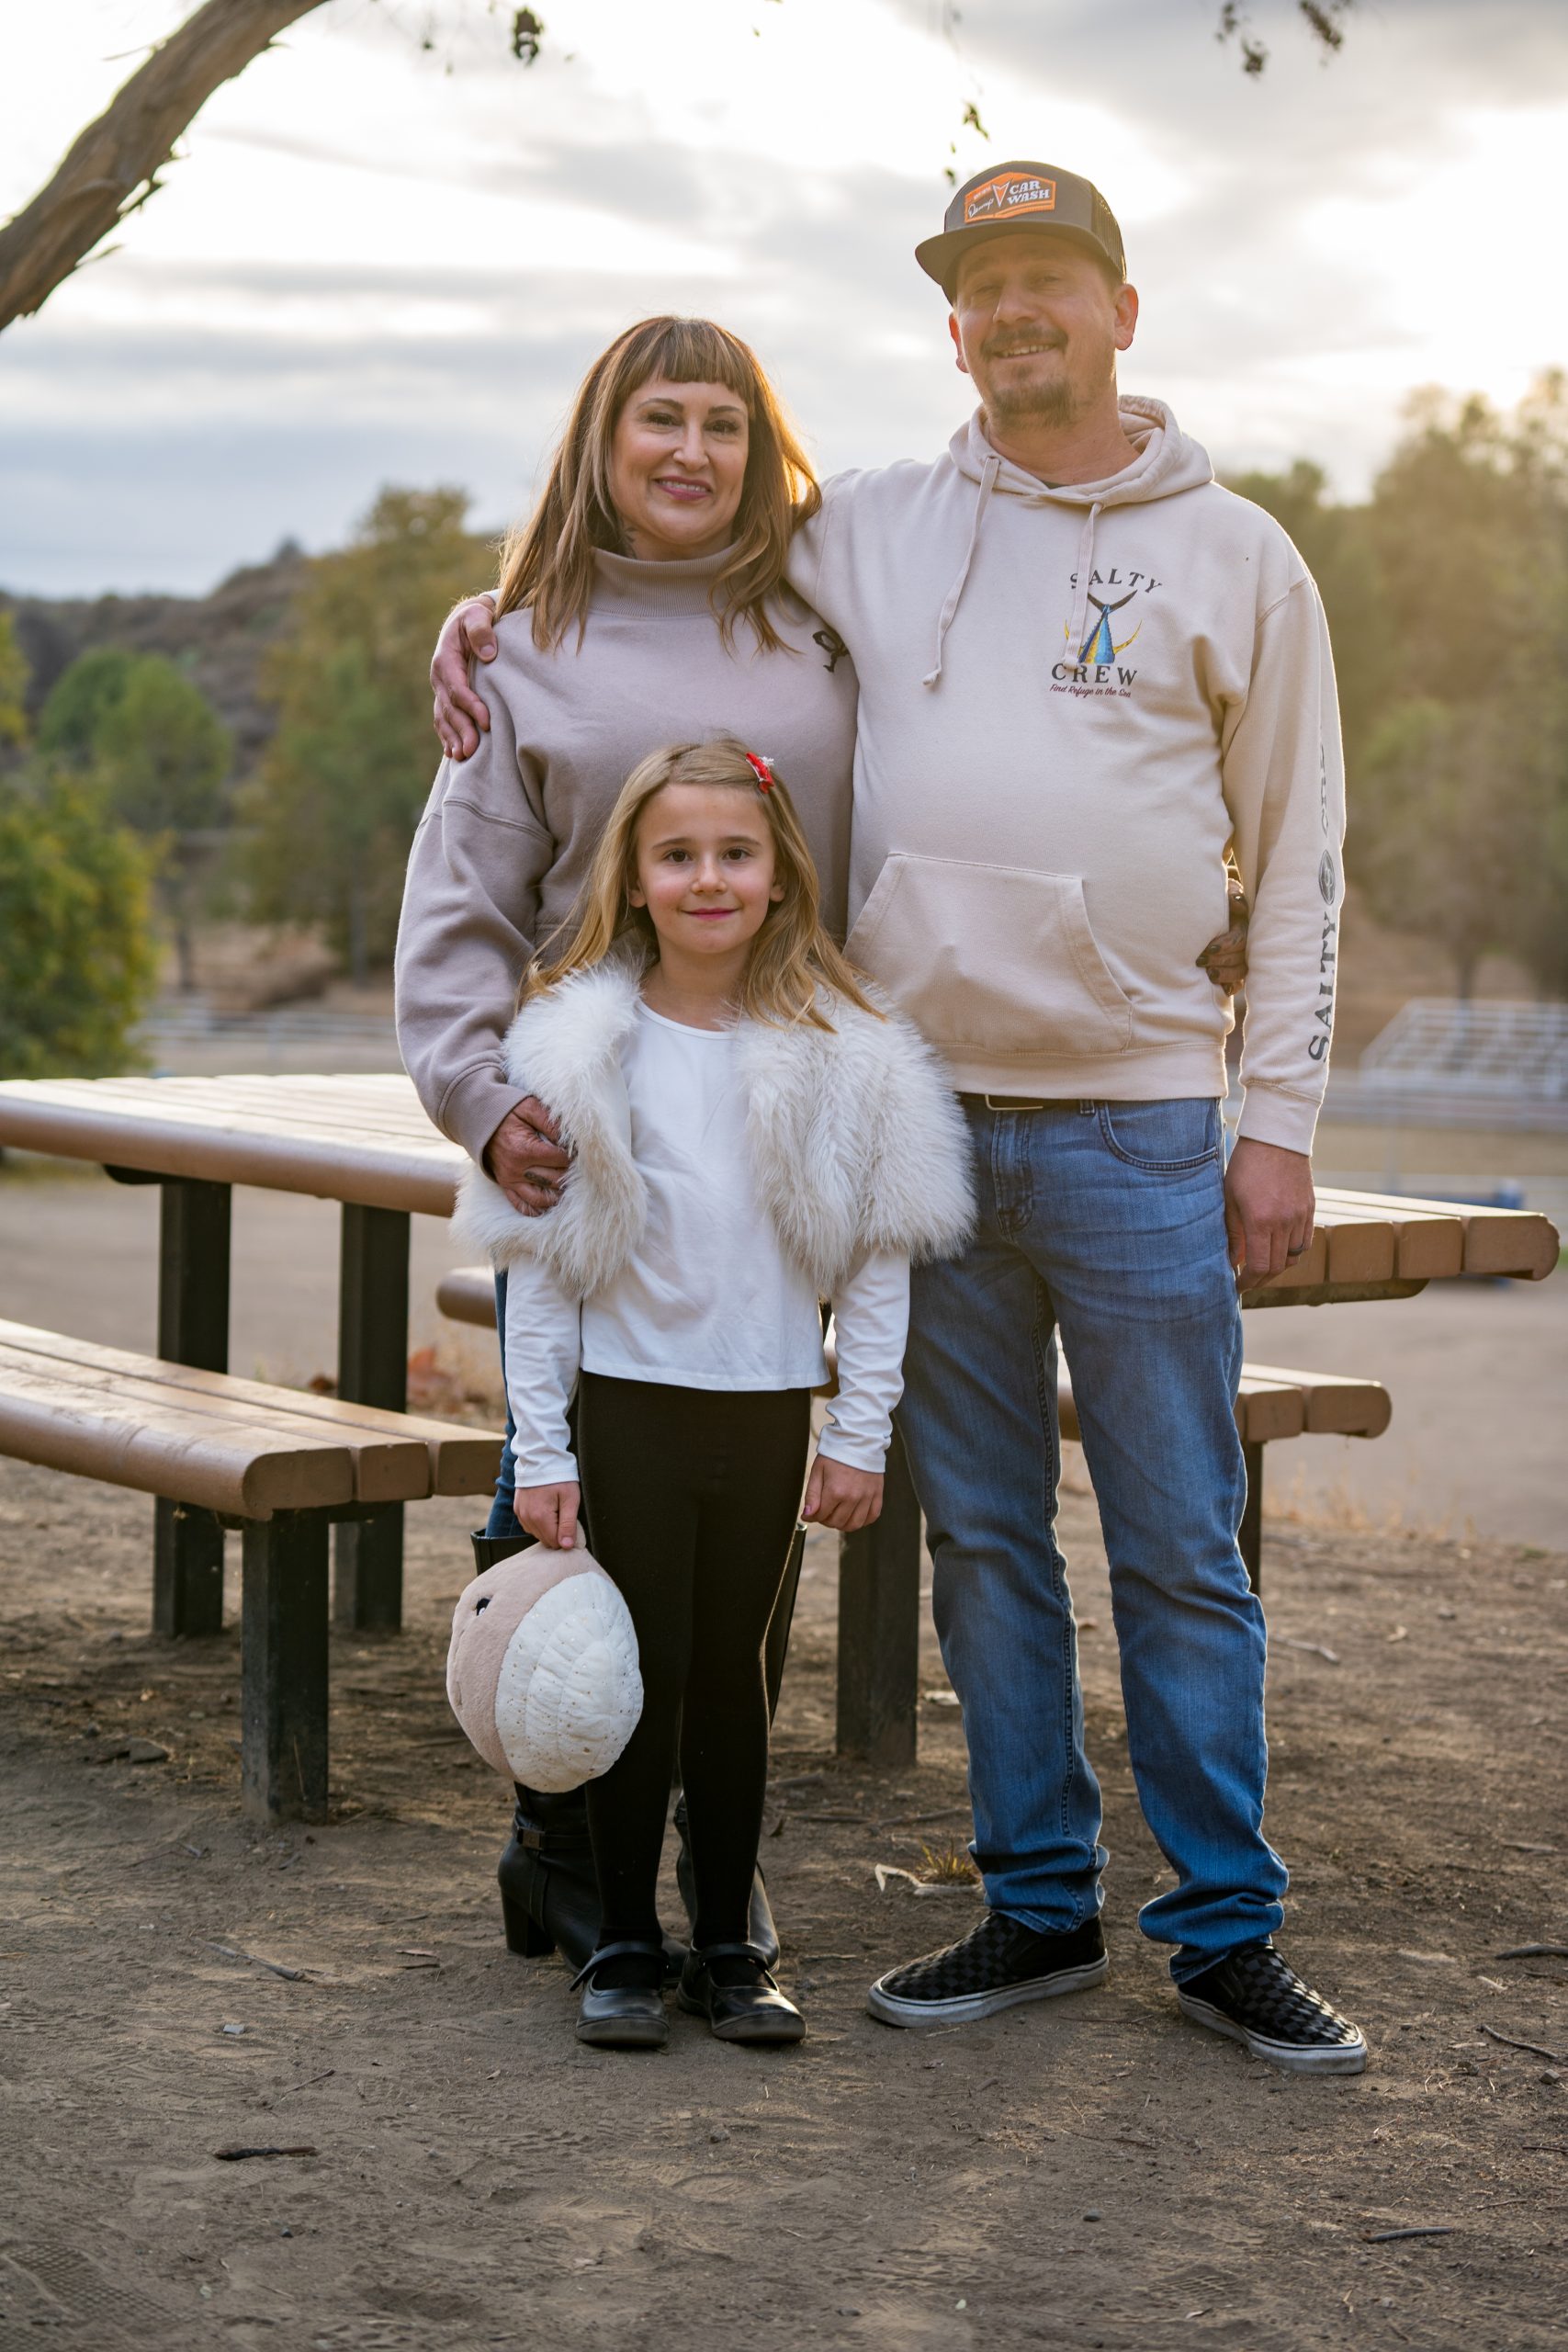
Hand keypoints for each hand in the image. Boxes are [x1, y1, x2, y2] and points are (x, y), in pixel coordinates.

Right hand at [432, 594, 498, 758]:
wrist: (467, 620)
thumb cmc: (476, 617)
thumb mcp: (478, 615)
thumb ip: (482, 631)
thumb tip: (488, 654)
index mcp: (445, 659)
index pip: (457, 687)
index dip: (471, 705)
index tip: (487, 720)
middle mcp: (439, 677)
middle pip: (449, 709)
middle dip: (461, 730)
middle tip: (473, 750)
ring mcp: (441, 689)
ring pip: (444, 718)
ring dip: (452, 738)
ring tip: (462, 757)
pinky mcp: (446, 696)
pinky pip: (443, 720)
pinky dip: (447, 737)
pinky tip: (453, 754)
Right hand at [485, 1097, 570, 1215]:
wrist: (479, 1120)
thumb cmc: (507, 1112)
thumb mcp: (529, 1108)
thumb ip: (550, 1121)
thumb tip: (571, 1137)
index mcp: (525, 1150)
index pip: (560, 1159)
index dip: (573, 1155)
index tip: (579, 1151)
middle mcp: (517, 1169)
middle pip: (554, 1180)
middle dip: (569, 1175)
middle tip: (578, 1169)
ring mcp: (510, 1180)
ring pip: (541, 1199)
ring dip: (558, 1195)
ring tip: (568, 1186)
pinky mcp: (505, 1185)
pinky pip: (522, 1206)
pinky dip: (537, 1209)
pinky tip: (549, 1204)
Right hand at [515, 1481, 579, 1549]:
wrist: (541, 1459)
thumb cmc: (559, 1478)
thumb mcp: (570, 1500)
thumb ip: (568, 1525)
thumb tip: (566, 1546)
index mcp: (541, 1517)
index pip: (555, 1543)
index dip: (566, 1536)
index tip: (571, 1522)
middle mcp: (527, 1518)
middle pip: (545, 1540)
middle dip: (556, 1531)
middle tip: (563, 1512)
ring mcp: (520, 1514)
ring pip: (537, 1533)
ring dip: (547, 1527)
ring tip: (554, 1508)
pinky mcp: (518, 1509)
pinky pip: (529, 1525)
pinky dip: (538, 1521)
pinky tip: (545, 1508)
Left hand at [802, 1454, 883, 1532]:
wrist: (859, 1440)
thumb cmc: (836, 1454)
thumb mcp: (818, 1471)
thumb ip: (812, 1495)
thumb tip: (807, 1516)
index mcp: (835, 1491)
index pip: (821, 1516)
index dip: (813, 1516)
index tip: (811, 1513)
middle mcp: (852, 1497)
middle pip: (837, 1522)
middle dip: (826, 1520)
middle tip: (824, 1511)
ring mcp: (867, 1497)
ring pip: (854, 1524)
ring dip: (843, 1524)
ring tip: (838, 1514)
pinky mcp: (877, 1494)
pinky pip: (872, 1517)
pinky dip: (862, 1520)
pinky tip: (854, 1513)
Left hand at [1196, 889, 1249, 996]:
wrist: (1202, 915)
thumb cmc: (1215, 902)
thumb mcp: (1223, 893)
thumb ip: (1231, 894)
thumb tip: (1235, 900)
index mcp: (1243, 926)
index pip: (1239, 939)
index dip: (1226, 945)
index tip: (1209, 947)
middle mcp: (1245, 944)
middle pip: (1239, 957)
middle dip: (1221, 960)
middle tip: (1201, 960)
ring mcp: (1240, 959)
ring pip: (1240, 972)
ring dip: (1226, 975)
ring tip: (1209, 974)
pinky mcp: (1234, 972)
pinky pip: (1237, 984)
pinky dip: (1231, 987)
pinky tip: (1223, 989)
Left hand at [1224, 1136, 1314, 1286]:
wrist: (1276, 1139)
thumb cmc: (1246, 1166)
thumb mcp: (1230, 1199)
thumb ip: (1232, 1233)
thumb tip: (1232, 1262)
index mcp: (1260, 1220)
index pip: (1259, 1266)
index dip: (1248, 1282)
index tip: (1237, 1286)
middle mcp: (1284, 1222)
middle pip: (1278, 1267)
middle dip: (1261, 1279)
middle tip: (1248, 1280)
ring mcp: (1300, 1216)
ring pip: (1293, 1257)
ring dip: (1278, 1267)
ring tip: (1262, 1266)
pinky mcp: (1310, 1209)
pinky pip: (1305, 1242)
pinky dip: (1292, 1252)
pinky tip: (1278, 1249)